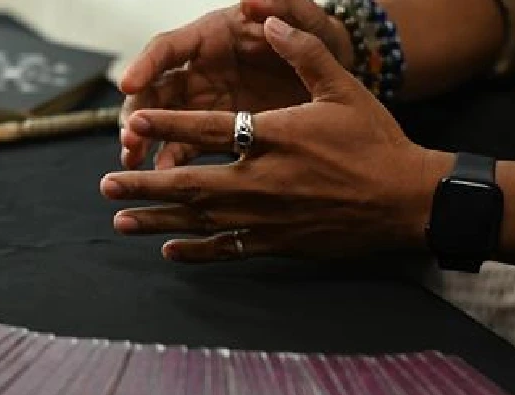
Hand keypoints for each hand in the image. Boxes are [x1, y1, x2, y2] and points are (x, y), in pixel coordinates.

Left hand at [104, 17, 450, 262]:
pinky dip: (197, 250)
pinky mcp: (279, 242)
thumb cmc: (375, 141)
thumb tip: (268, 21)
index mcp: (273, 137)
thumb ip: (301, 53)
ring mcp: (268, 216)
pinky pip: (228, 248)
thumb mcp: (342, 88)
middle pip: (190, 183)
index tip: (133, 119)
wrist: (407, 199)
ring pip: (200, 220)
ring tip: (120, 219)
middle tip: (107, 182)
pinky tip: (170, 250)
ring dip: (157, 219)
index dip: (166, 124)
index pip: (207, 129)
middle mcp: (263, 179)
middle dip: (144, 183)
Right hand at [118, 0, 351, 169]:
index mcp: (213, 36)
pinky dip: (172, 161)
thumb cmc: (319, 40)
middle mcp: (201, 68)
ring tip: (133, 159)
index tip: (128, 83)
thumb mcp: (308, 19)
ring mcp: (205, 102)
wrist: (338, 78)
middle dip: (136, 110)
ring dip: (143, 138)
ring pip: (161, 119)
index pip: (169, 47)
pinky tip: (165, 178)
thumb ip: (283, 6)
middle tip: (129, 134)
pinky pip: (186, 146)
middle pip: (154, 87)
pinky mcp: (216, 130)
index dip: (145, 64)